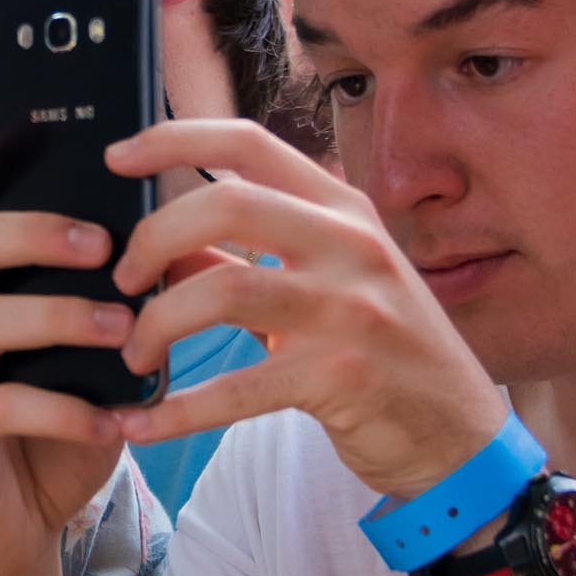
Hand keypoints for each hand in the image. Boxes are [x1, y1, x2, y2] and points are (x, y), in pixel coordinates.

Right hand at [0, 105, 141, 575]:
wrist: (11, 536)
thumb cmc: (54, 433)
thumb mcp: (89, 357)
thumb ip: (111, 299)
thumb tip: (176, 242)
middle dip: (35, 231)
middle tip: (103, 241)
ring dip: (61, 317)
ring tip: (123, 330)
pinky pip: (0, 405)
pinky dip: (62, 408)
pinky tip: (108, 418)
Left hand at [98, 117, 506, 501]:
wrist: (458, 437)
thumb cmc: (383, 353)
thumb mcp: (324, 286)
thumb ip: (243, 260)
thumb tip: (157, 246)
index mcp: (343, 209)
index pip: (250, 141)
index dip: (175, 138)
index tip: (117, 156)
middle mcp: (351, 245)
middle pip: (226, 203)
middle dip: (152, 239)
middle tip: (122, 280)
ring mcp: (350, 310)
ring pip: (222, 291)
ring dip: (156, 325)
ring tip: (135, 355)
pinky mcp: (341, 378)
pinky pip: (235, 388)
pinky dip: (176, 409)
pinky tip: (140, 424)